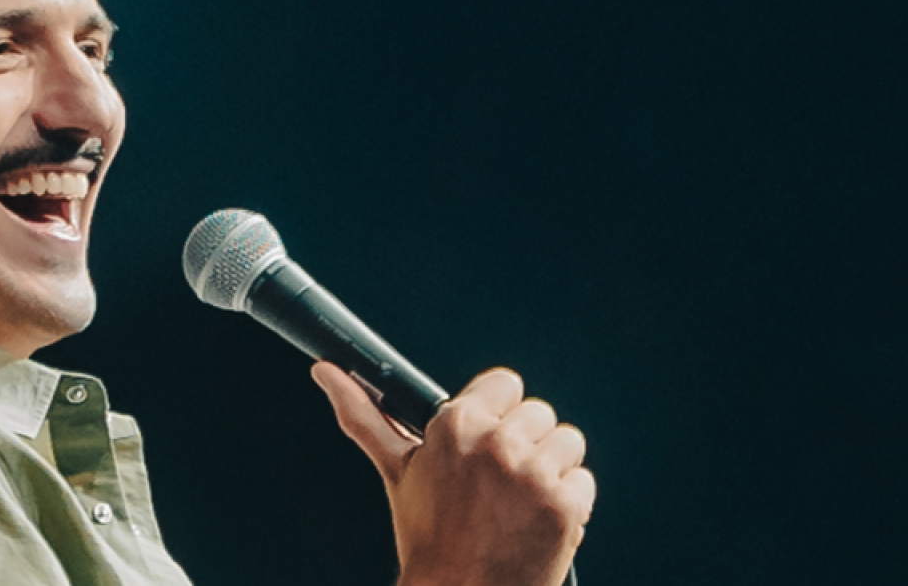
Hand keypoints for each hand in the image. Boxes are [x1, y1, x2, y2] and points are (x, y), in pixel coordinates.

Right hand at [312, 363, 594, 585]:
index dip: (498, 414)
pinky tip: (536, 525)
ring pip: (567, 443)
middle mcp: (496, 441)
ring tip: (519, 505)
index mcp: (455, 424)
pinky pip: (583, 482)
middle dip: (526, 447)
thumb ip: (363, 415)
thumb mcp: (397, 470)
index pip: (505, 384)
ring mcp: (533, 473)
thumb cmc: (426, 535)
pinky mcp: (565, 505)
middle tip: (499, 487)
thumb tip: (324, 371)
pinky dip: (568, 506)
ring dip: (552, 472)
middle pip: (539, 414)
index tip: (487, 445)